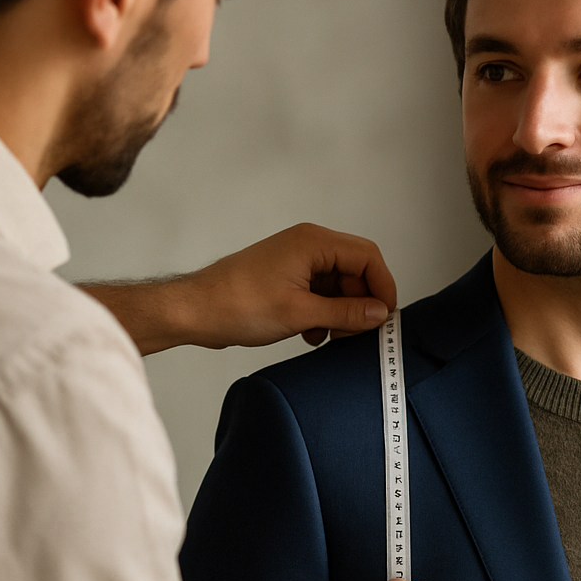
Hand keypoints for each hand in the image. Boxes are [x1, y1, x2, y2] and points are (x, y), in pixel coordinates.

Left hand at [79, 223, 396, 354]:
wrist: (196, 311)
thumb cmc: (237, 305)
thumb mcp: (300, 314)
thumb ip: (346, 313)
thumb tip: (378, 314)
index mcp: (313, 243)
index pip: (368, 257)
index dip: (383, 287)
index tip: (384, 317)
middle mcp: (308, 246)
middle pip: (356, 271)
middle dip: (361, 303)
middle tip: (358, 333)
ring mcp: (297, 261)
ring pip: (339, 285)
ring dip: (341, 313)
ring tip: (332, 337)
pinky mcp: (287, 278)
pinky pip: (320, 293)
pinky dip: (324, 314)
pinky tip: (313, 335)